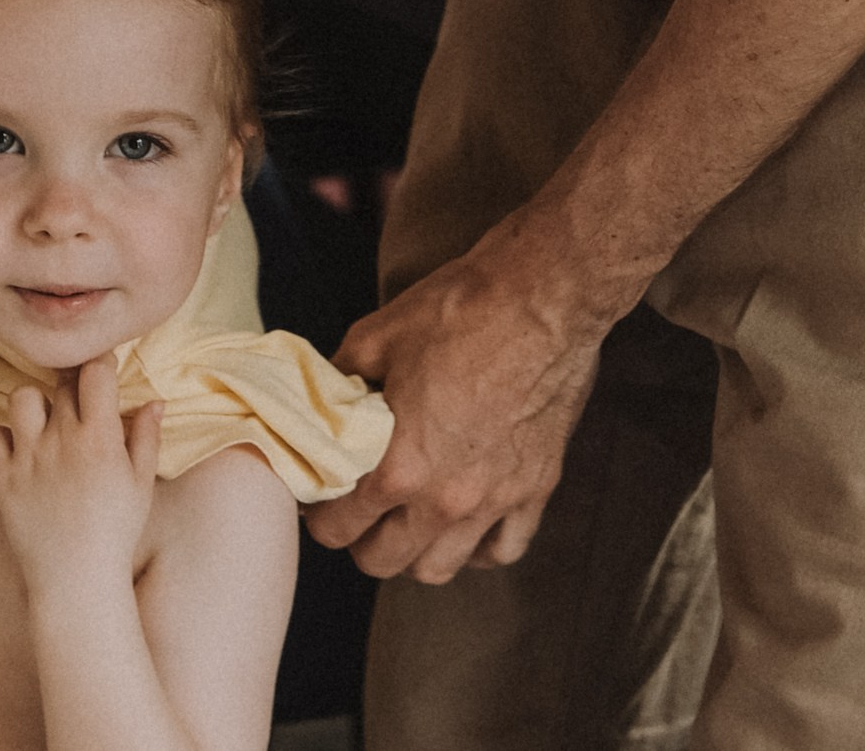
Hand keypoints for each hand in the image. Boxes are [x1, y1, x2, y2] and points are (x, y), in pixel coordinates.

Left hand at [0, 355, 164, 581]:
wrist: (75, 579)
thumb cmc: (116, 531)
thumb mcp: (142, 483)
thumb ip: (146, 437)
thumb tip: (155, 401)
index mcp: (100, 439)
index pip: (95, 373)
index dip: (100, 364)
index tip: (103, 371)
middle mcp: (61, 440)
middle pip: (60, 383)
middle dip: (71, 383)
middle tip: (79, 400)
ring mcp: (27, 458)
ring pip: (20, 398)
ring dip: (35, 403)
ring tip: (46, 420)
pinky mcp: (2, 479)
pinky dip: (4, 437)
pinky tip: (22, 449)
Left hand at [306, 213, 608, 582]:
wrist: (543, 297)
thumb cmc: (460, 311)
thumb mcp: (375, 337)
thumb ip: (340, 382)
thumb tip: (321, 401)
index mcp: (399, 466)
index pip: (338, 530)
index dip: (322, 514)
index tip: (325, 495)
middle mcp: (446, 499)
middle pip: (383, 561)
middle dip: (361, 538)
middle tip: (361, 505)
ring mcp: (495, 500)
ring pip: (440, 568)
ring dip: (416, 550)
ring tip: (410, 517)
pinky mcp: (535, 489)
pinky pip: (503, 550)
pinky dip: (478, 547)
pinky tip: (466, 521)